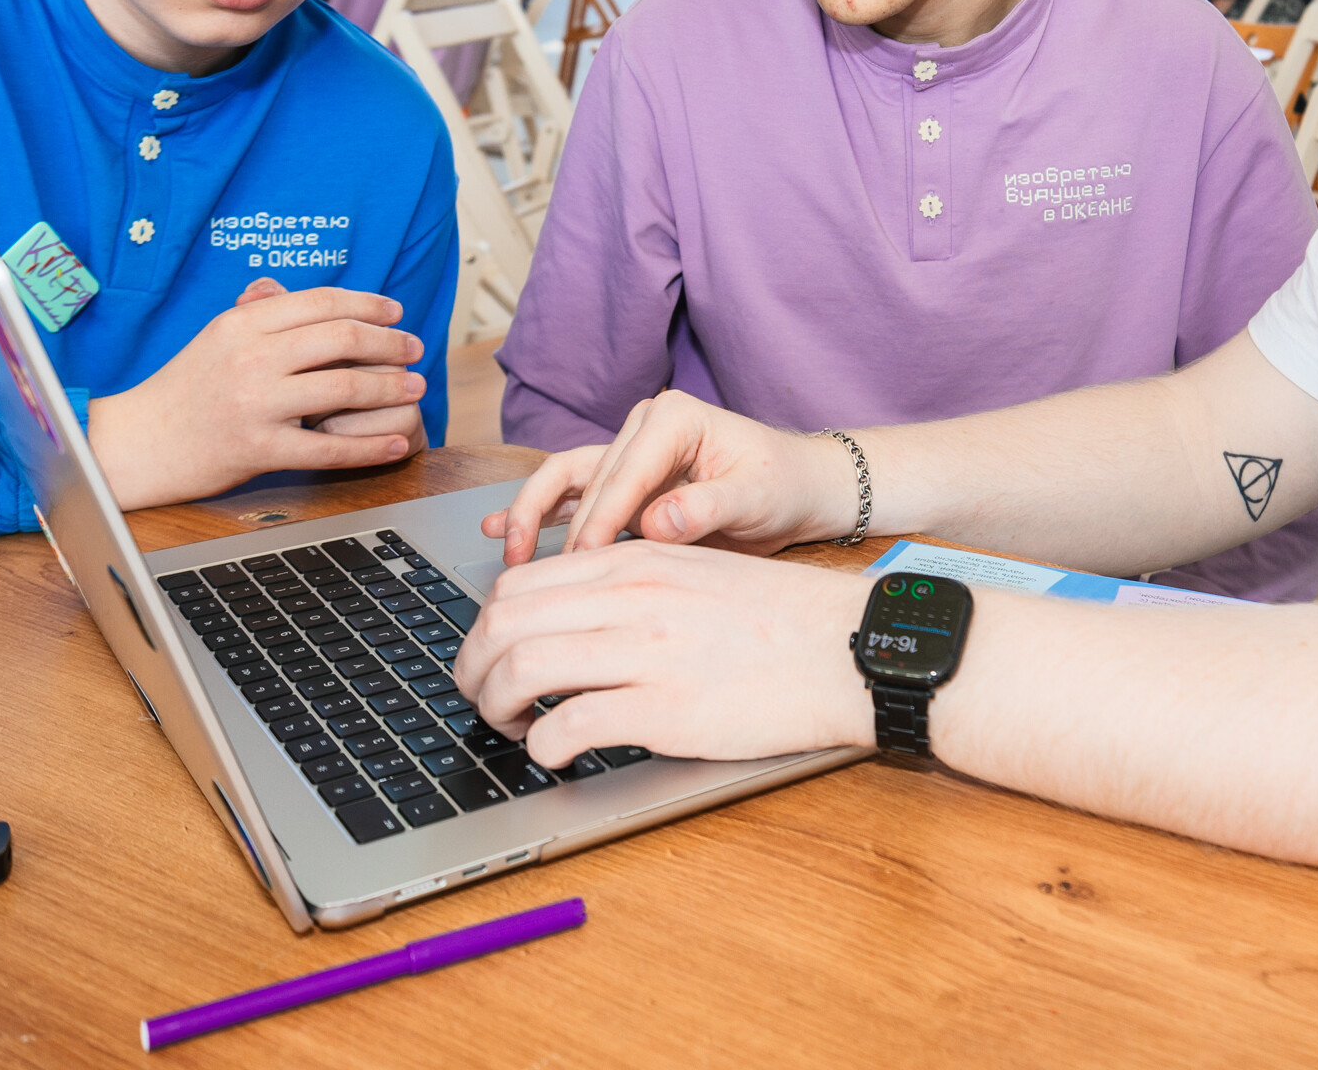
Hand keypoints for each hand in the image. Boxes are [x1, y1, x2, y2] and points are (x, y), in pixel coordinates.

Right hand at [86, 278, 426, 507]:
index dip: (368, 303)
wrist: (134, 444)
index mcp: (242, 324)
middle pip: (340, 337)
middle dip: (389, 342)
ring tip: (416, 389)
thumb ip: (254, 313)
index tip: (396, 311)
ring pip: (342, 387)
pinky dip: (370, 447)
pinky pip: (327, 447)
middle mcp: (251, 357)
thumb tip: (282, 287)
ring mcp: (254, 403)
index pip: (320, 302)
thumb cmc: (181, 390)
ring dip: (389, 387)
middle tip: (414, 349)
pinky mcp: (257, 448)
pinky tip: (396, 443)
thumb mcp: (214, 339)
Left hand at [454, 542, 874, 763]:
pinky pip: (569, 726)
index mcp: (636, 562)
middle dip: (471, 669)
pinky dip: (543, 746)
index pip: (518, 585)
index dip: (483, 629)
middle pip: (502, 625)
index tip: (490, 657)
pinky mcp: (666, 709)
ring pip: (520, 670)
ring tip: (511, 728)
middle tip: (480, 699)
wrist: (846, 648)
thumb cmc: (778, 620)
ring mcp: (646, 652)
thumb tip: (568, 618)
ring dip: (495, 707)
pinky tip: (555, 754)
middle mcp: (631, 598)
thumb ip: (630, 587)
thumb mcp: (695, 575)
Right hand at [478, 389, 850, 564]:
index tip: (585, 562)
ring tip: (506, 553)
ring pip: (565, 481)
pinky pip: (571, 494)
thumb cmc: (782, 486)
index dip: (601, 521)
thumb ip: (708, 507)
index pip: (624, 474)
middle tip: (541, 578)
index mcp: (673, 418)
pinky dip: (538, 513)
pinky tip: (500, 532)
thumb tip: (658, 522)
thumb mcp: (756, 497)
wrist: (798, 489)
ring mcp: (628, 452)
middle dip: (559, 528)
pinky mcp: (623, 481)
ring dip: (531, 515)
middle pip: (586, 479)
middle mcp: (643, 428)